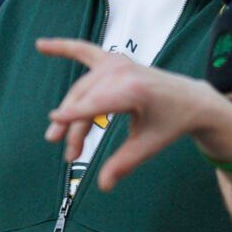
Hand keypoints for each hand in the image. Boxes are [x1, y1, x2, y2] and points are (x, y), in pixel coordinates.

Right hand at [36, 38, 231, 189]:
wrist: (190, 99)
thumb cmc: (171, 123)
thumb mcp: (149, 145)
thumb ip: (124, 163)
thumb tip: (103, 185)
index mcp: (134, 90)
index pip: (96, 104)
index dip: (74, 115)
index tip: (54, 123)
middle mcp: (123, 72)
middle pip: (85, 101)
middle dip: (73, 129)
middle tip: (69, 156)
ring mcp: (116, 63)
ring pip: (81, 89)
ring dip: (70, 112)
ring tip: (60, 141)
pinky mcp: (113, 60)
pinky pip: (83, 51)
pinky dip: (63, 47)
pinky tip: (41, 45)